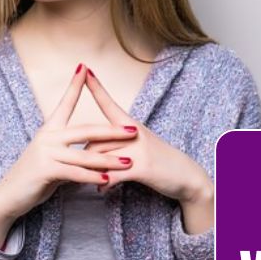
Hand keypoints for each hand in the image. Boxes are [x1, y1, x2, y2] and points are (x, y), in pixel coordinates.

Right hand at [0, 63, 137, 247]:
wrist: (8, 195)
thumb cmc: (32, 179)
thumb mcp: (52, 162)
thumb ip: (70, 156)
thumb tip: (89, 158)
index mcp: (49, 130)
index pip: (65, 103)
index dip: (75, 85)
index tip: (84, 67)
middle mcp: (47, 137)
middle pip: (86, 130)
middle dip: (112, 131)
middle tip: (133, 130)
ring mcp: (45, 152)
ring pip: (84, 155)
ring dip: (108, 160)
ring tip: (128, 162)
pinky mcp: (45, 170)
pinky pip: (74, 173)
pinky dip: (92, 177)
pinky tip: (106, 180)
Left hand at [82, 68, 211, 204]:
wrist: (188, 177)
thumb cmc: (160, 161)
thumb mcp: (140, 146)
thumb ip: (117, 146)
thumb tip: (92, 152)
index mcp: (131, 126)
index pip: (109, 103)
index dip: (95, 87)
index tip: (83, 69)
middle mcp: (134, 134)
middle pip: (96, 139)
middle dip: (81, 156)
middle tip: (72, 167)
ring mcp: (139, 150)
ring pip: (102, 156)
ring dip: (90, 172)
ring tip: (86, 182)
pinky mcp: (142, 168)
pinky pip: (114, 174)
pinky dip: (104, 183)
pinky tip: (101, 190)